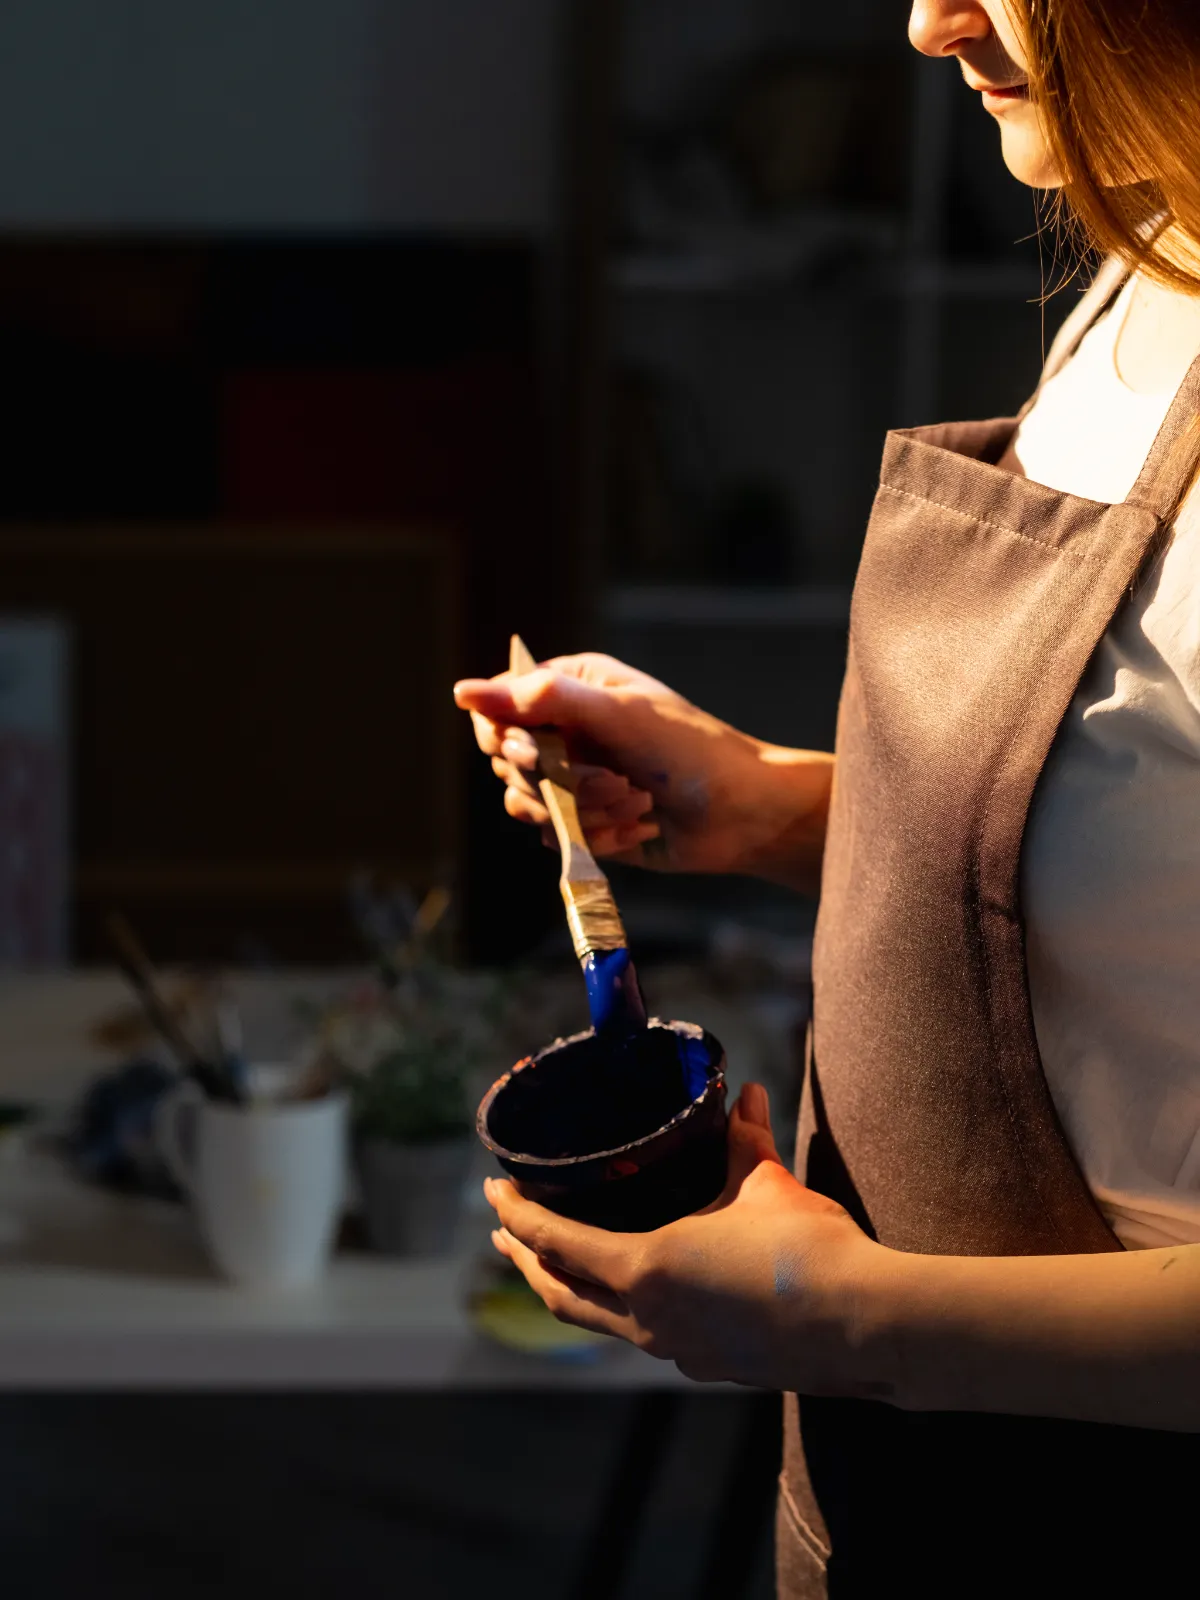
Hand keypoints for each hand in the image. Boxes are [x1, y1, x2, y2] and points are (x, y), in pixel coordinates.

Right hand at [454, 653, 832, 885]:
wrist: (742, 814)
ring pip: (524, 802)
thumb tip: (462, 691)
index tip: (534, 753)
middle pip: (506, 760)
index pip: (498, 708)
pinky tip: (636, 826)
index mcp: (570, 687)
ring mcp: (573, 776)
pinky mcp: (583, 819)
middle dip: (560, 780)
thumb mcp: (615, 714)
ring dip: (580, 811)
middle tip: (613, 780)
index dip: (504, 736)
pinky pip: (552, 835)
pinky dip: (592, 835)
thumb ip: (541, 699)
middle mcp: (565, 729)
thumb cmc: (689, 750)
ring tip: (633, 803)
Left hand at [484, 1084, 882, 1391]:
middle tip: (503, 1233)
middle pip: (562, 1295)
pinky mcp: (710, 1364)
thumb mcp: (766, 1182)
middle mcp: (649, 1320)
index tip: (494, 1192)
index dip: (517, 1216)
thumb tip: (744, 1093)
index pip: (556, 1243)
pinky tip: (639, 1292)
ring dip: (569, 1290)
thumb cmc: (806, 1250)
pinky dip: (621, 1309)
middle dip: (526, 1261)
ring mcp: (678, 1350)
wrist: (862, 1323)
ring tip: (556, 1264)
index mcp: (647, 1269)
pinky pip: (645, 1335)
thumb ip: (743, 1138)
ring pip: (600, 1322)